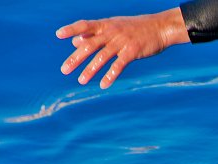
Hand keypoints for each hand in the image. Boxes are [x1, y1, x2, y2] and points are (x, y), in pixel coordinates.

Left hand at [56, 8, 189, 88]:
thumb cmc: (135, 28)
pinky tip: (103, 85)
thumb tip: (74, 42)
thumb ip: (94, 34)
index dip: (71, 29)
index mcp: (105, 25)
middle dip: (76, 58)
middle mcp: (111, 32)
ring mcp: (121, 42)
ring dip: (90, 70)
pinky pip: (118, 65)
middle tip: (64, 70)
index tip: (58, 35)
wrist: (160, 27)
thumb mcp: (114, 26)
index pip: (84, 25)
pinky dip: (110, 75)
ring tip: (81, 81)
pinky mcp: (132, 52)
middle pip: (89, 45)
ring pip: (102, 57)